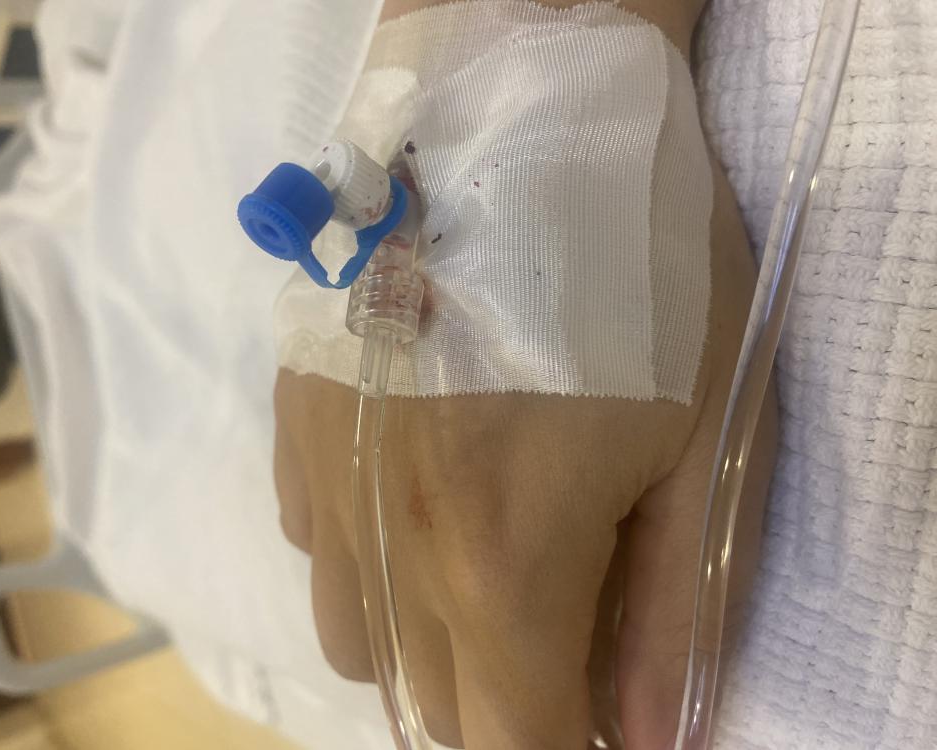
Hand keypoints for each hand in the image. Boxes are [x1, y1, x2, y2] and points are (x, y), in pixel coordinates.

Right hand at [273, 163, 777, 748]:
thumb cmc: (632, 264)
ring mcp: (321, 483)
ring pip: (359, 645)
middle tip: (567, 630)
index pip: (512, 744)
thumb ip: (669, 604)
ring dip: (432, 645)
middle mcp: (385, 547)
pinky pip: (315, 552)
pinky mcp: (291, 424)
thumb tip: (647, 735)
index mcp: (498, 561)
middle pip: (435, 708)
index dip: (559, 749)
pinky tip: (418, 490)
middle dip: (507, 700)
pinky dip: (371, 566)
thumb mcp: (697, 431)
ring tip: (488, 564)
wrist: (501, 113)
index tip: (593, 711)